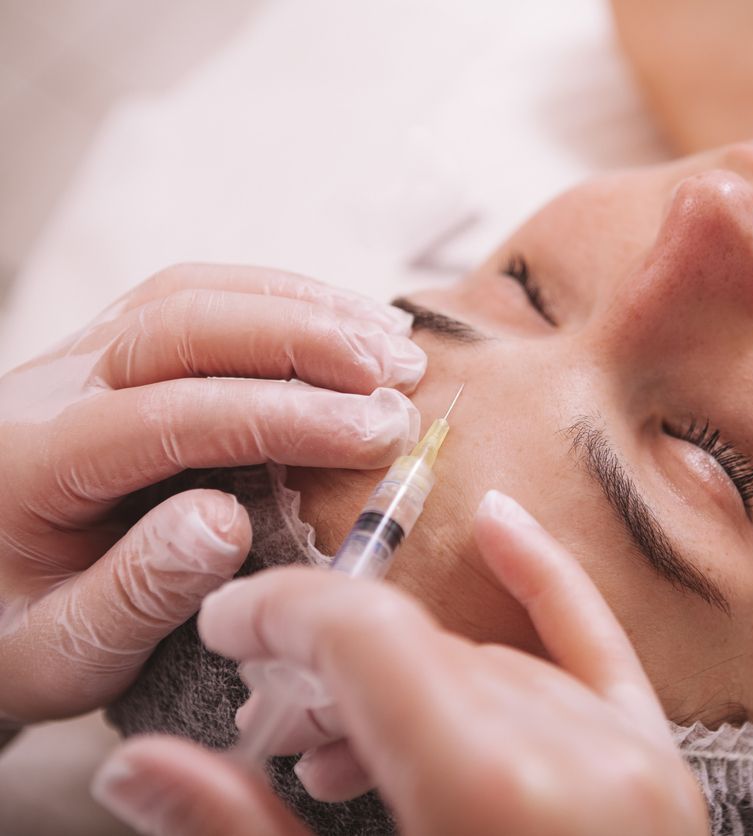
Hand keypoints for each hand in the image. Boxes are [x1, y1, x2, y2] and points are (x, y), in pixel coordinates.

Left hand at [0, 263, 425, 728]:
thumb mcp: (65, 653)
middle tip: (399, 378)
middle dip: (306, 342)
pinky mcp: (112, 348)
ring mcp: (78, 356)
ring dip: (304, 307)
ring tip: (394, 345)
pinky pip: (198, 295)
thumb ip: (136, 594)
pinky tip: (346, 322)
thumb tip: (223, 523)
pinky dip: (283, 298)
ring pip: (195, 293)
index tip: (378, 436)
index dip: (286, 418)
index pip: (172, 416)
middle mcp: (48, 387)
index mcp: (29, 463)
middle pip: (183, 324)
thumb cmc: (20, 634)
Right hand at [91, 491, 708, 835]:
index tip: (228, 627)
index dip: (283, 616)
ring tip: (336, 736)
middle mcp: (579, 762)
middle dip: (327, 667)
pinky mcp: (662, 777)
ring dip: (405, 677)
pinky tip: (500, 530)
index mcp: (496, 795)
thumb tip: (145, 767)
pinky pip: (602, 653)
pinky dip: (547, 588)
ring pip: (489, 664)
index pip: (371, 640)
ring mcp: (634, 765)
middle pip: (425, 653)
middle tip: (263, 715)